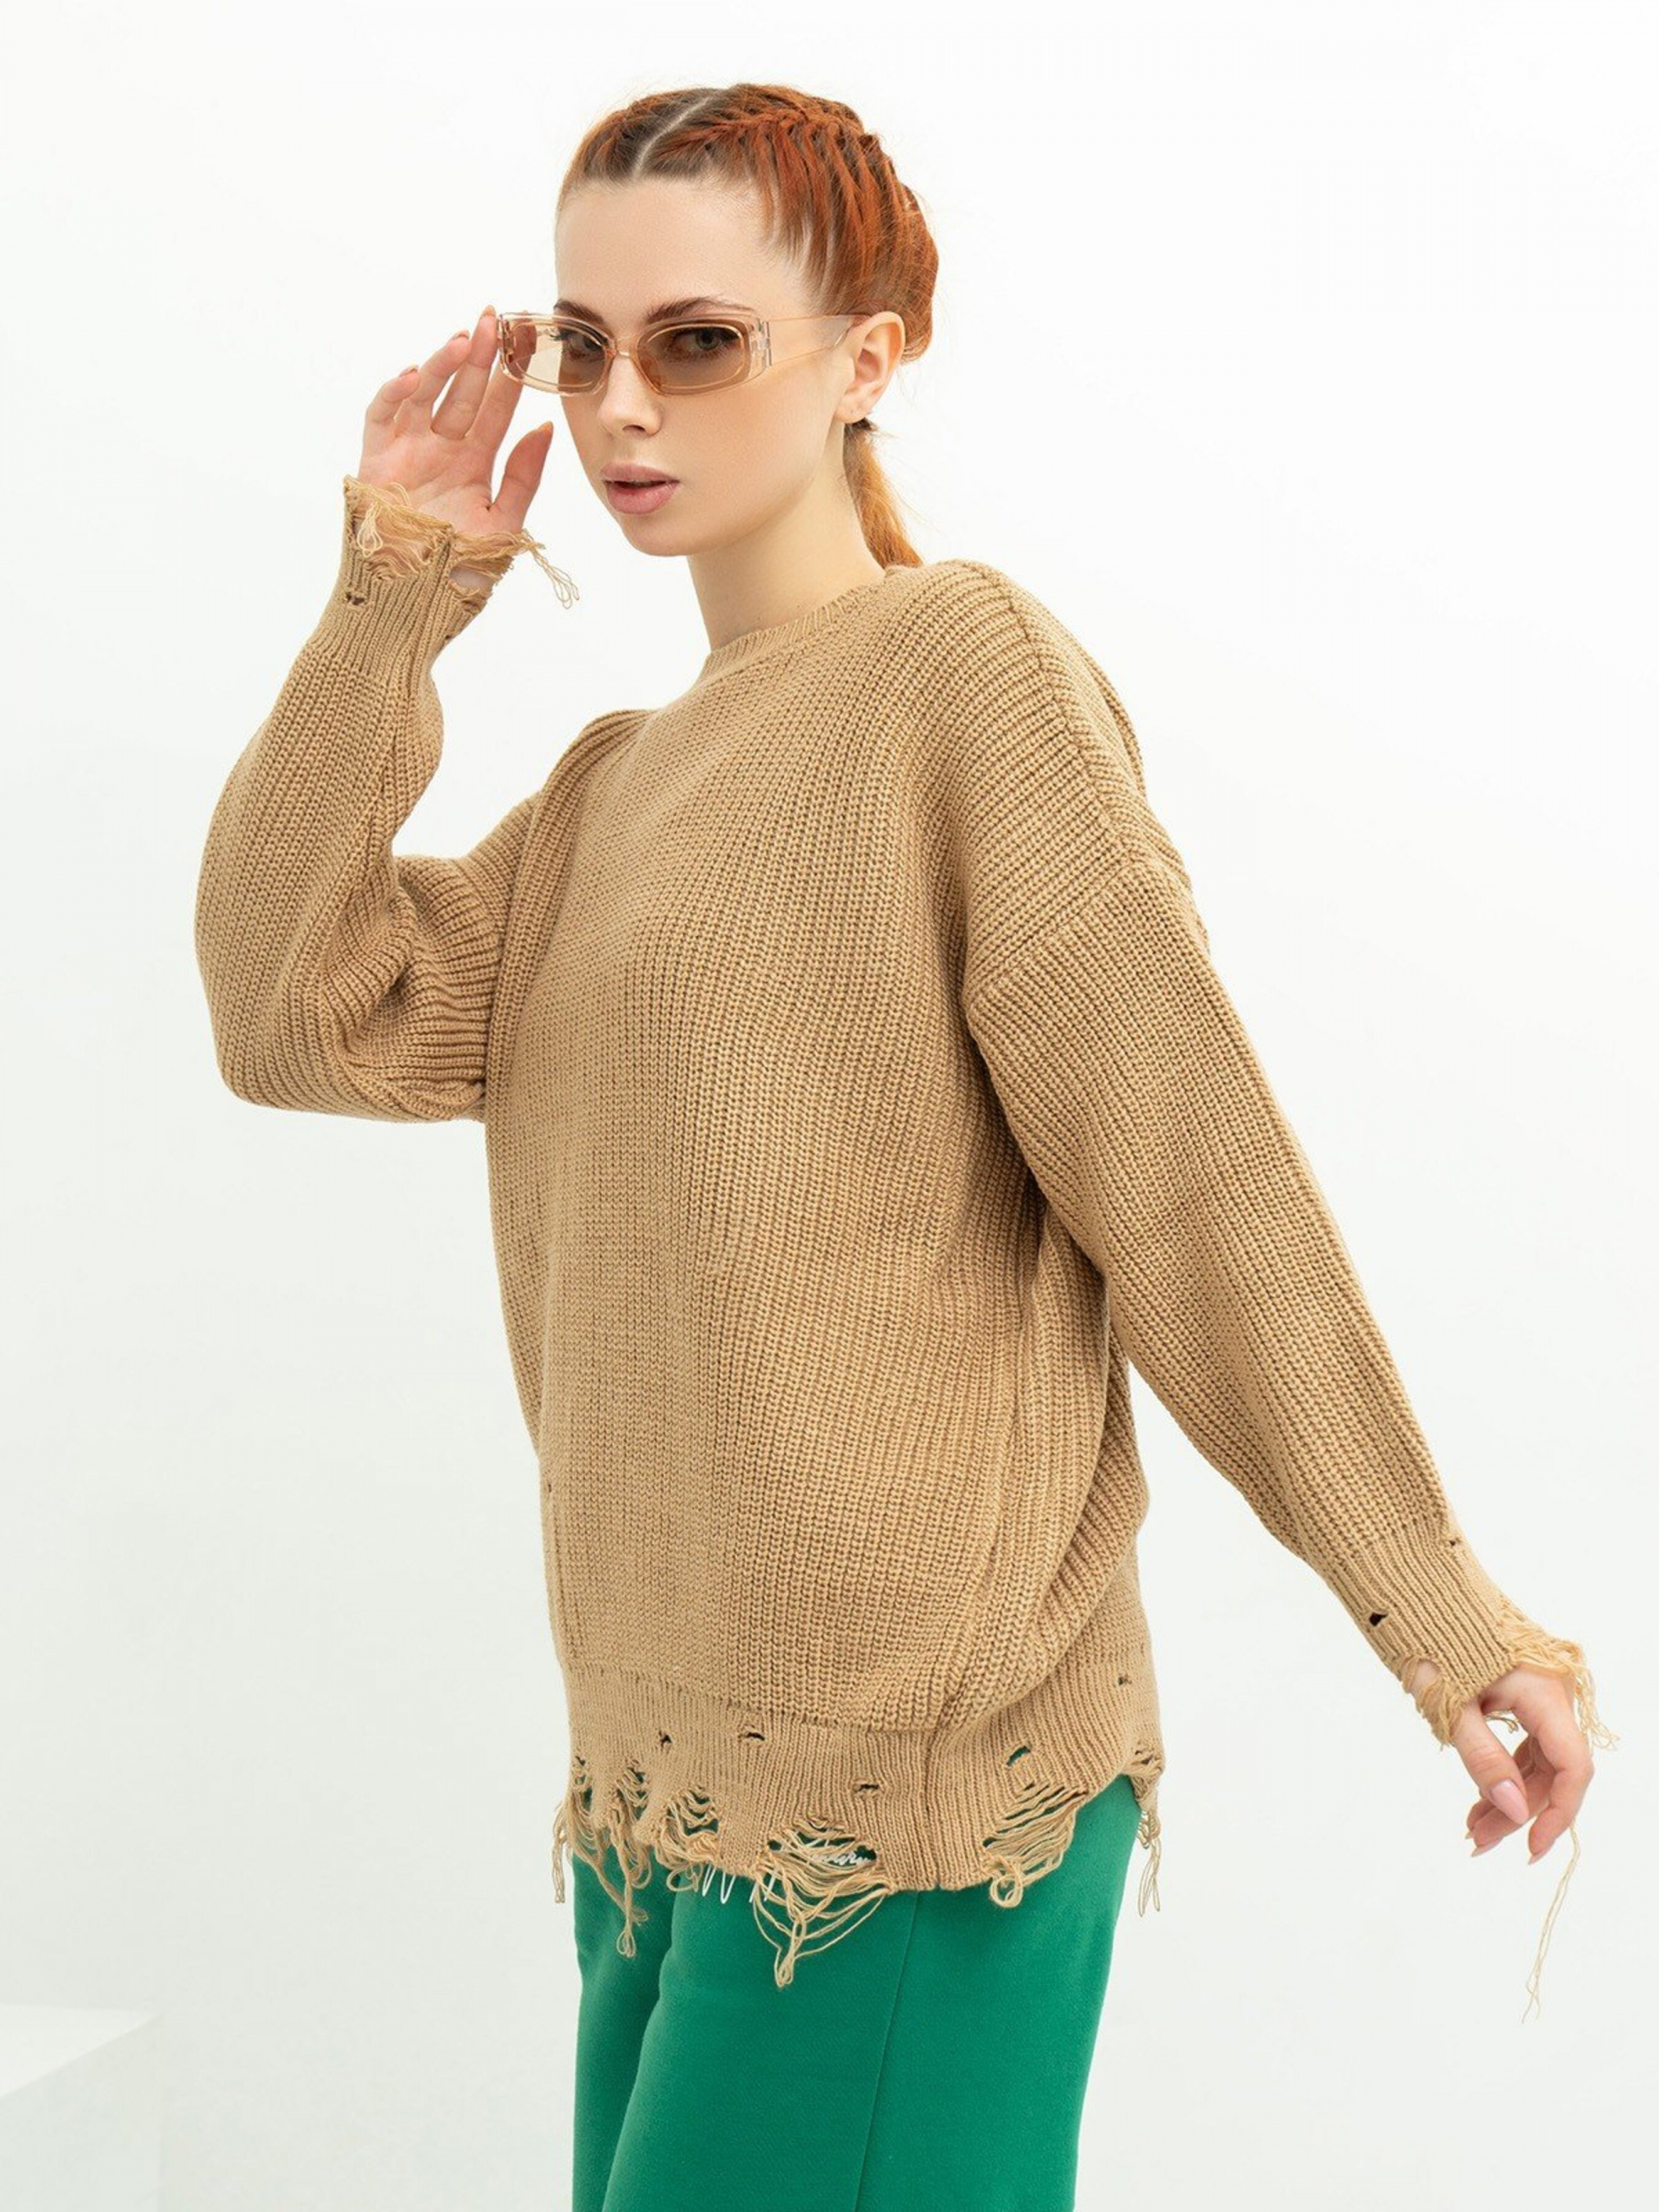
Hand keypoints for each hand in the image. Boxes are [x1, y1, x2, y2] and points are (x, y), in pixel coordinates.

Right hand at [357, 307, 554, 587]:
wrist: (415, 607)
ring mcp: (408, 454)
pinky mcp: (376, 463)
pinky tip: (415, 374)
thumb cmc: (458, 577)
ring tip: (465, 340)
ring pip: (425, 396)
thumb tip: (544, 429)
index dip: (510, 379)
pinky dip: (394, 394)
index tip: (529, 346)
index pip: (495, 413)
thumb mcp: (504, 524)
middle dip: (479, 357)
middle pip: (463, 394)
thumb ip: (524, 477)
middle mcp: (441, 452)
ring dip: (443, 366)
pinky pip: (381, 418)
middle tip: (496, 320)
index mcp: (473, 465)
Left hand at [1405, 1658, 1595, 1862]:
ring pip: (1537, 1757)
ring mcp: (1541, 1689)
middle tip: (1476, 1841)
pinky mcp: (1524, 1689)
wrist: (1416, 1590)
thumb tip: (1516, 1812)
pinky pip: (1526, 1738)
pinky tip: (1480, 1797)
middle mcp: (1554, 1690)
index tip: (1530, 1850)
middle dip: (1517, 1810)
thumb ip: (1485, 1760)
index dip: (1558, 1814)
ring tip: (1472, 1828)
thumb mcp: (1452, 1707)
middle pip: (1551, 1767)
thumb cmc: (1430, 1639)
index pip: (1572, 1767)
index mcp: (1544, 1690)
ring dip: (1509, 1794)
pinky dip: (1504, 1767)